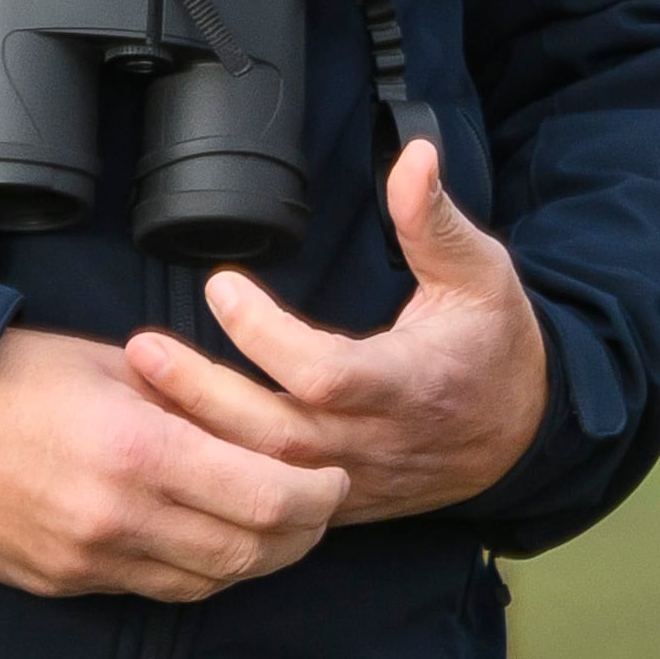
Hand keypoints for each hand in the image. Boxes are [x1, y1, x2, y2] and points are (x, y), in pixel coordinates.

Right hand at [0, 325, 347, 602]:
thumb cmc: (21, 377)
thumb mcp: (119, 366)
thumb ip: (193, 401)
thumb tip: (260, 423)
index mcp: (141, 451)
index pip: (264, 497)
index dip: (316, 496)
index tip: (333, 479)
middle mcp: (121, 517)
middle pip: (248, 552)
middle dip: (301, 534)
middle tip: (319, 508)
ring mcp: (92, 559)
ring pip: (208, 582)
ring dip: (255, 560)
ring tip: (277, 528)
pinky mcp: (68, 583)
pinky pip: (157, 591)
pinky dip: (200, 572)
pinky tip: (214, 543)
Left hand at [121, 137, 549, 524]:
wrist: (520, 434)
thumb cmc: (494, 345)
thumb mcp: (480, 273)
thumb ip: (434, 220)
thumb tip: (413, 155)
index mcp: (412, 384)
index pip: (327, 373)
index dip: (266, 336)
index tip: (221, 285)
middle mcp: (377, 443)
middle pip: (276, 434)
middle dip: (202, 395)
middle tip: (141, 349)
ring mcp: (354, 481)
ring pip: (262, 474)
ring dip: (196, 431)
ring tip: (139, 387)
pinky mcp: (336, 503)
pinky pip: (265, 497)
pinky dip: (216, 468)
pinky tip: (169, 434)